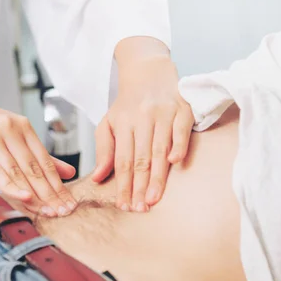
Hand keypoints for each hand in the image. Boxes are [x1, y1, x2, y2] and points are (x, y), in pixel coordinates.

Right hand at [0, 89, 76, 215]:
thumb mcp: (9, 132)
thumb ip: (37, 153)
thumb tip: (68, 171)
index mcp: (22, 126)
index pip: (45, 161)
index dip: (59, 185)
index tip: (70, 203)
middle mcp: (11, 129)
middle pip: (35, 168)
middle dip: (51, 194)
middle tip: (64, 213)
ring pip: (19, 171)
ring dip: (35, 195)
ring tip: (48, 212)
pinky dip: (11, 185)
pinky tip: (24, 197)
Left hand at [91, 37, 193, 211]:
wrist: (148, 71)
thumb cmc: (128, 104)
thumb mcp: (109, 122)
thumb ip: (104, 150)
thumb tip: (97, 177)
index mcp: (123, 123)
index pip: (122, 160)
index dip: (123, 184)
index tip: (123, 204)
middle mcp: (142, 118)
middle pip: (140, 158)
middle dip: (140, 186)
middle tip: (139, 208)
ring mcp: (163, 113)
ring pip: (159, 149)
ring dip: (158, 176)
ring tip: (154, 198)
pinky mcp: (182, 109)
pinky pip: (181, 129)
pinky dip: (178, 145)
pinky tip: (175, 163)